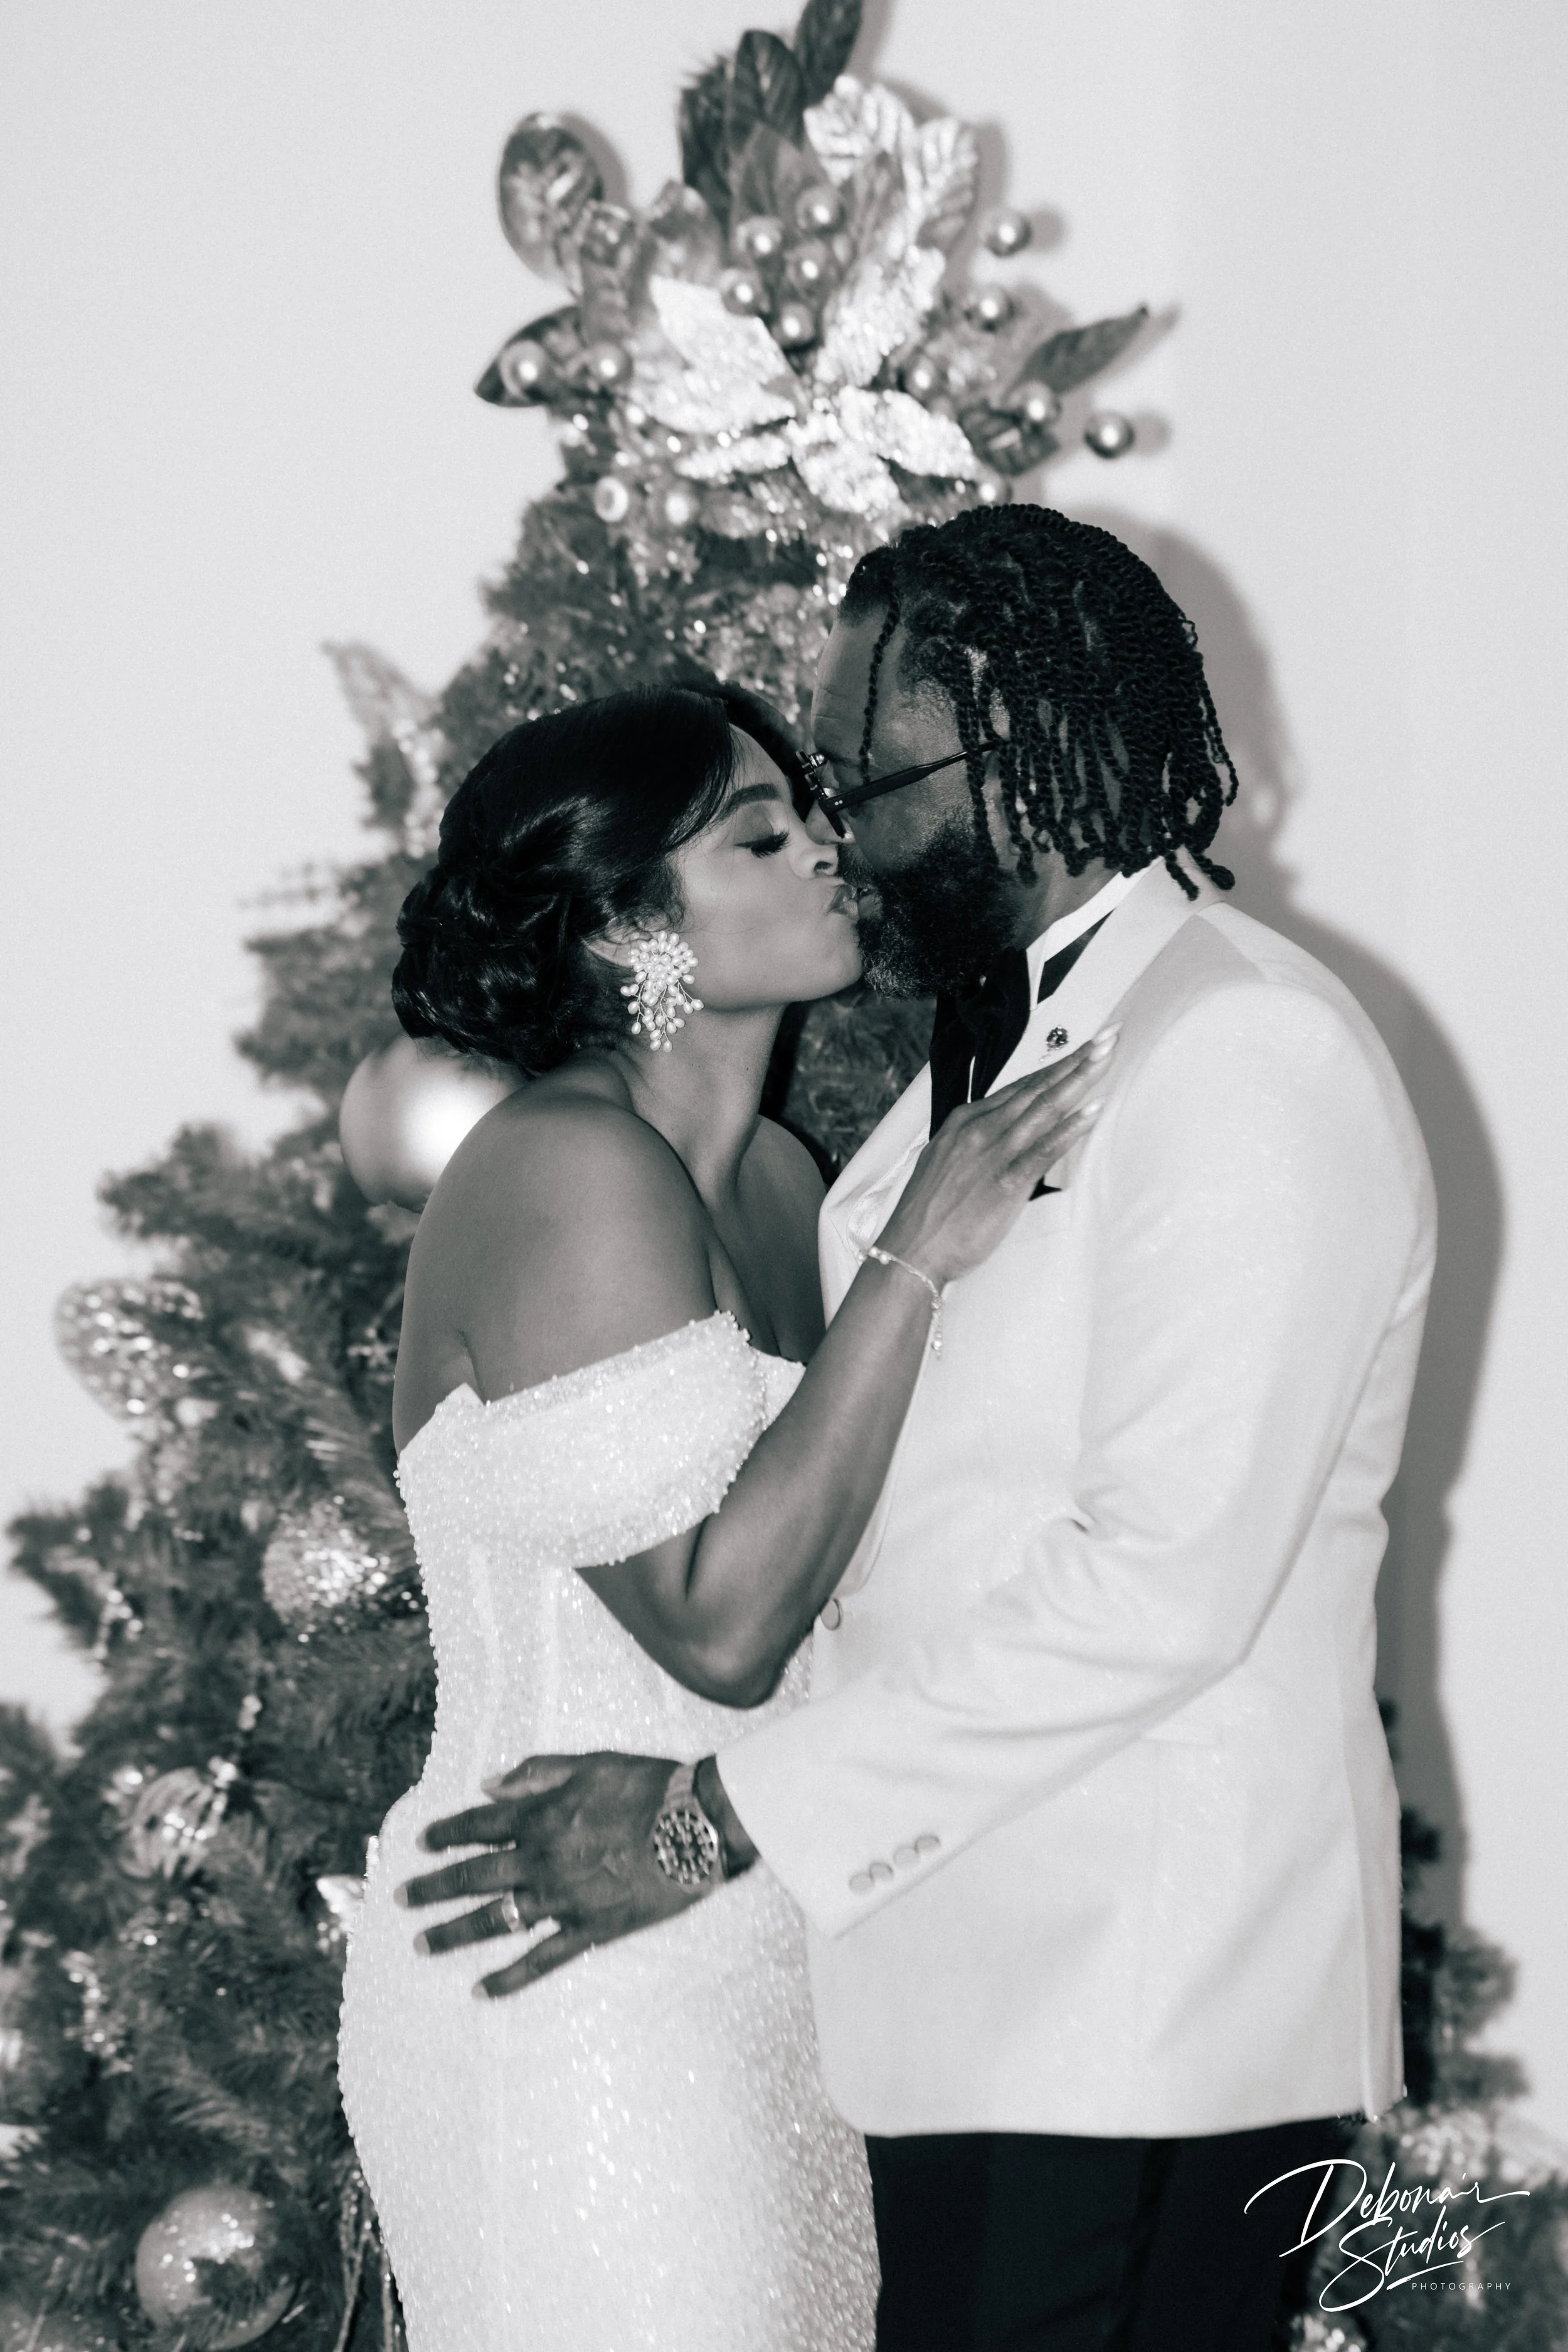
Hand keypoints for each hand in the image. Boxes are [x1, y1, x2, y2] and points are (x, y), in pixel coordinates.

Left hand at [396, 1752, 703, 1998]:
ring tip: (421, 1944)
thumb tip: (486, 1783)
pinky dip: (508, 1978)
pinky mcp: (589, 1930)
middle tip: (400, 1899)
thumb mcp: (590, 1762)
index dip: (445, 1833)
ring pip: (495, 1920)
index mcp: (541, 1814)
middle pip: (473, 1876)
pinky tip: (480, 1991)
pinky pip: (540, 1960)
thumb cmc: (648, 1785)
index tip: (420, 1843)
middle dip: (432, 1887)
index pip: (477, 1825)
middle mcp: (542, 1859)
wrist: (698, 1825)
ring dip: (453, 1933)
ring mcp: (563, 1899)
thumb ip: (535, 1771)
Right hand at [879, 1027, 1115, 1286]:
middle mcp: (980, 1129)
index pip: (1020, 1087)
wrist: (910, 1252)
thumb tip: (999, 1137)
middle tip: (1109, 1037)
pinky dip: (1070, 1128)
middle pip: (1037, 1088)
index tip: (1082, 1049)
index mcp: (965, 1122)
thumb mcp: (946, 1164)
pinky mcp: (1005, 1182)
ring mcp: (992, 1153)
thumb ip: (974, 1144)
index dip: (1054, 1067)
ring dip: (1079, 1080)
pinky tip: (1093, 1110)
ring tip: (1107, 1057)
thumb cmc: (928, 1216)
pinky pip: (1044, 1149)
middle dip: (1076, 1060)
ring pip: (1044, 1108)